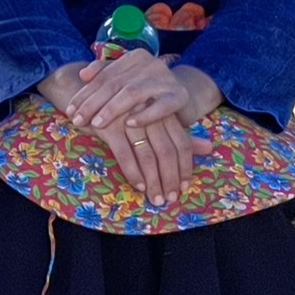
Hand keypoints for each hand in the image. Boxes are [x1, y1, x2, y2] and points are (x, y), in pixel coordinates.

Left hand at [71, 50, 198, 132]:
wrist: (185, 96)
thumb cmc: (148, 90)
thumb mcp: (126, 80)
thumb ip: (104, 74)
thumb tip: (83, 75)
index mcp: (134, 57)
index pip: (103, 76)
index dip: (84, 94)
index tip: (70, 110)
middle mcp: (150, 64)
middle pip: (114, 84)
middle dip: (92, 104)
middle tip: (77, 120)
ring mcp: (165, 78)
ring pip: (132, 93)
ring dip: (112, 110)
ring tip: (97, 124)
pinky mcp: (179, 95)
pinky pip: (160, 106)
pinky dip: (145, 115)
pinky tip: (131, 124)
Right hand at [89, 110, 208, 205]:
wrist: (84, 94)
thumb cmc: (122, 110)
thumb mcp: (153, 118)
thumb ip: (179, 133)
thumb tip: (209, 147)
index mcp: (162, 112)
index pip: (182, 142)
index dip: (185, 167)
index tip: (184, 188)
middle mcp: (149, 115)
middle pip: (168, 151)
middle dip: (170, 179)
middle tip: (171, 199)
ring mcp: (128, 120)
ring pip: (148, 155)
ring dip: (154, 181)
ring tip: (156, 198)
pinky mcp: (108, 126)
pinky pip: (125, 154)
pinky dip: (133, 172)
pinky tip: (139, 185)